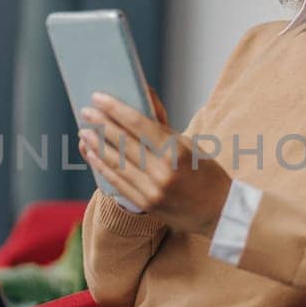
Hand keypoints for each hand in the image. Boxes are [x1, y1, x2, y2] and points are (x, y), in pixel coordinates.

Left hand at [76, 91, 230, 236]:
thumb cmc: (206, 171)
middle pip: (124, 142)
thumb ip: (162, 125)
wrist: (220, 210)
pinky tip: (93, 155)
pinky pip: (119, 182)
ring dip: (98, 146)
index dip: (115, 109)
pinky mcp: (147, 204)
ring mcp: (153, 190)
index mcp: (176, 151)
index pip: (139, 124)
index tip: (99, 98)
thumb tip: (143, 96)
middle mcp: (163, 171)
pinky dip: (104, 167)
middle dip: (102, 125)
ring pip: (117, 163)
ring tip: (85, 132)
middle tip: (86, 112)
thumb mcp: (189, 144)